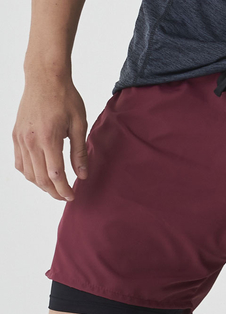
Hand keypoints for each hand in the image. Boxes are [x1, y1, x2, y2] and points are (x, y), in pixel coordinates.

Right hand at [12, 75, 87, 200]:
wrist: (44, 77)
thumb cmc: (65, 98)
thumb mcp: (79, 125)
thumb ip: (79, 152)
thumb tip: (82, 175)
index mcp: (49, 138)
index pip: (56, 175)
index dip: (64, 190)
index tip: (72, 196)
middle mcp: (31, 140)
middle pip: (41, 178)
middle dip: (54, 192)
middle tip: (65, 196)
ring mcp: (21, 138)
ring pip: (28, 173)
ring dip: (42, 185)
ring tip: (55, 188)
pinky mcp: (16, 135)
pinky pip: (19, 163)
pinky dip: (29, 174)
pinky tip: (40, 174)